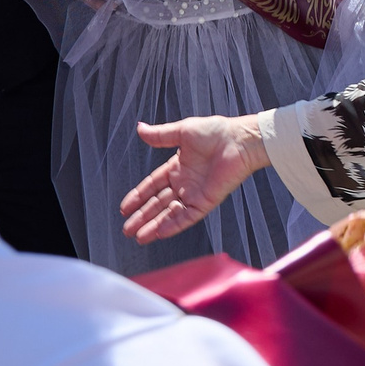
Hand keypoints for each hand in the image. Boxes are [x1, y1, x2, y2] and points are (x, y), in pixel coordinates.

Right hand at [123, 115, 273, 243]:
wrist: (240, 140)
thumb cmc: (216, 132)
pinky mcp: (206, 201)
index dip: (138, 196)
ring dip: (154, 225)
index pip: (153, 186)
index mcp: (178, 167)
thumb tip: (140, 128)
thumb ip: (160, 135)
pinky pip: (187, 217)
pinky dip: (173, 225)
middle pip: (158, 204)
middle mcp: (185, 183)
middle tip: (127, 229)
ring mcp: (195, 194)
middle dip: (142, 217)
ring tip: (138, 237)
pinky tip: (158, 232)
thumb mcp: (183, 132)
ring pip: (169, 214)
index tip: (124, 208)